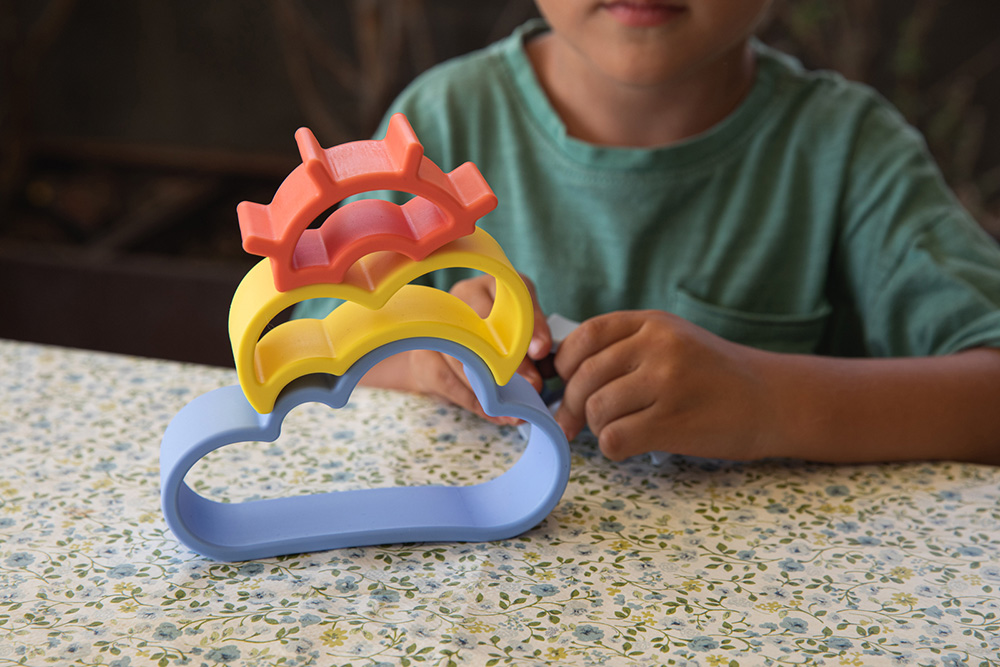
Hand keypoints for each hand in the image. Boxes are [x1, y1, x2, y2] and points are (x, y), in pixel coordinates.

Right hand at [408, 274, 551, 424]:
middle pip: (480, 326)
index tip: (541, 352)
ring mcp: (435, 325)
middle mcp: (459, 296)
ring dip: (489, 387)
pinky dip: (471, 400)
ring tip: (515, 408)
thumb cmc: (498, 337)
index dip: (528, 324)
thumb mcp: (523, 329)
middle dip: (508, 362)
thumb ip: (536, 334)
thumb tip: (540, 351)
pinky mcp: (422, 355)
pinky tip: (492, 412)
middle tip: (531, 386)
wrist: (452, 353)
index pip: (510, 296)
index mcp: (491, 284)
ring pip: (460, 355)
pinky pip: (445, 379)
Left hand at [553, 310, 779, 460]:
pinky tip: (628, 444)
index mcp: (652, 323)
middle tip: (578, 421)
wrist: (772, 399)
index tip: (567, 383)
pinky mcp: (674, 421)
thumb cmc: (713, 374)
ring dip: (596, 428)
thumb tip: (561, 377)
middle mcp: (658, 347)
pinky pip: (615, 439)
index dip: (566, 364)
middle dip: (573, 404)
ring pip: (597, 410)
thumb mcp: (672, 340)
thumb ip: (624, 348)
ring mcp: (667, 383)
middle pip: (585, 377)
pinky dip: (612, 448)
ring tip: (615, 429)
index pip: (584, 337)